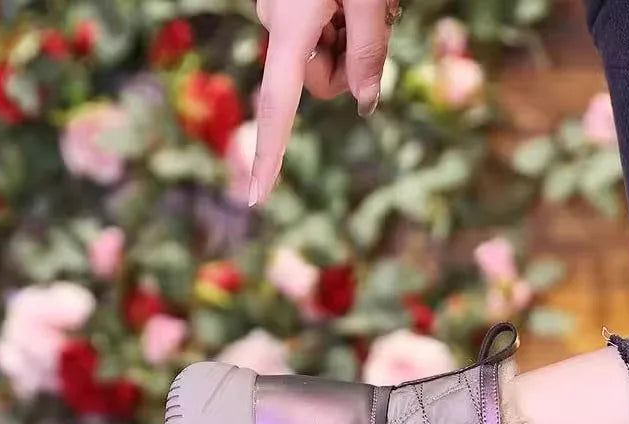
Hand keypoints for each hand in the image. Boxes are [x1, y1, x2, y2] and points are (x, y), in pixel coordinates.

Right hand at [250, 0, 393, 204]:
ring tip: (357, 0)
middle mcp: (274, 22)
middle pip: (319, 82)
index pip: (277, 107)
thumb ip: (369, 50)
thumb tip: (365, 102)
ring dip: (348, 39)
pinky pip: (318, 33)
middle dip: (350, 64)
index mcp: (290, 27)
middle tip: (371, 15)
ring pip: (321, 59)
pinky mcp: (287, 3)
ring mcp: (278, 11)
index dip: (268, 156)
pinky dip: (340, 21)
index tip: (256, 198)